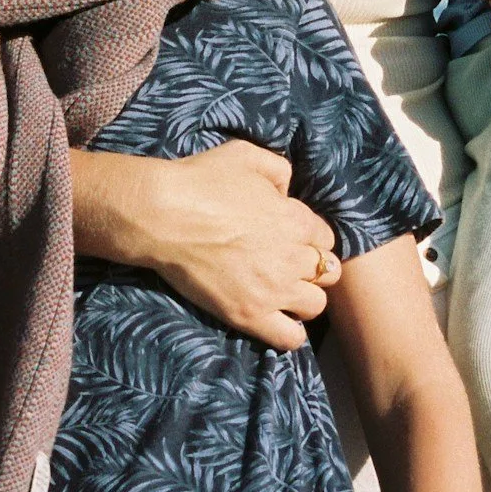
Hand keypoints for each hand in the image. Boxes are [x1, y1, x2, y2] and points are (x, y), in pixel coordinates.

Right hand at [130, 140, 339, 351]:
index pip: (326, 237)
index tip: (291, 237)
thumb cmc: (199, 180)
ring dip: (304, 299)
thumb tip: (287, 190)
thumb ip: (278, 169)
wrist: (162, 215)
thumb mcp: (245, 154)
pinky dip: (290, 332)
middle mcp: (292, 256)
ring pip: (316, 306)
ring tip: (282, 292)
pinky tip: (276, 319)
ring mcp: (272, 289)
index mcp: (295, 219)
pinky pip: (290, 338)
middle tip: (288, 265)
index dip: (310, 236)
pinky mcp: (249, 314)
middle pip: (328, 272)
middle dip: (313, 267)